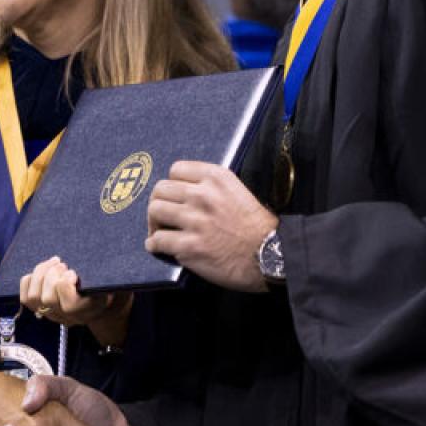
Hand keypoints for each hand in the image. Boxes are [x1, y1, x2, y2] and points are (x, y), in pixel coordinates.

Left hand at [20, 256, 132, 346]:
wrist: (102, 300)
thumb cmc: (107, 284)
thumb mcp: (114, 279)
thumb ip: (111, 273)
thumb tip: (111, 260)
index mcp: (89, 310)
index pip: (68, 305)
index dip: (66, 283)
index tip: (74, 273)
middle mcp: (69, 317)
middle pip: (47, 299)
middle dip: (52, 275)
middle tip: (63, 264)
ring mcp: (53, 314)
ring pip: (34, 298)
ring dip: (41, 274)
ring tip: (54, 263)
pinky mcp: (41, 308)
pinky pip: (25, 297)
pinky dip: (30, 280)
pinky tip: (43, 271)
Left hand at [145, 160, 277, 291]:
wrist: (272, 256)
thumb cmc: (258, 227)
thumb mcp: (238, 191)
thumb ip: (213, 187)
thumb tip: (188, 191)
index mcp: (216, 178)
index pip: (176, 170)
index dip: (172, 184)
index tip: (173, 196)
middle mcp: (203, 195)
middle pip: (160, 190)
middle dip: (158, 202)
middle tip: (162, 215)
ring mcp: (195, 221)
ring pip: (155, 211)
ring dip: (153, 223)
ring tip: (158, 231)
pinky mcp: (190, 246)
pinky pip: (158, 240)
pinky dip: (154, 244)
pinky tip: (157, 247)